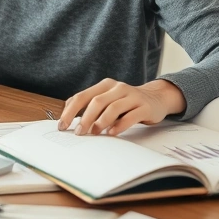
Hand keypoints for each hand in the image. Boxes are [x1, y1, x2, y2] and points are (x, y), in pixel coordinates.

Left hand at [58, 78, 185, 135]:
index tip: (62, 126)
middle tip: (78, 133)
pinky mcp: (144, 107)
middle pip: (97, 102)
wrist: (156, 98)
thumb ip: (89, 105)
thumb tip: (67, 117)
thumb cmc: (126, 102)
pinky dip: (119, 125)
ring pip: (113, 108)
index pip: (82, 96)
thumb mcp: (107, 99)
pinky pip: (130, 116)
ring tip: (94, 133)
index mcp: (105, 85)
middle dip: (84, 118)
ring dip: (100, 122)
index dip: (70, 111)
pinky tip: (111, 133)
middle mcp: (118, 88)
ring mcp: (132, 96)